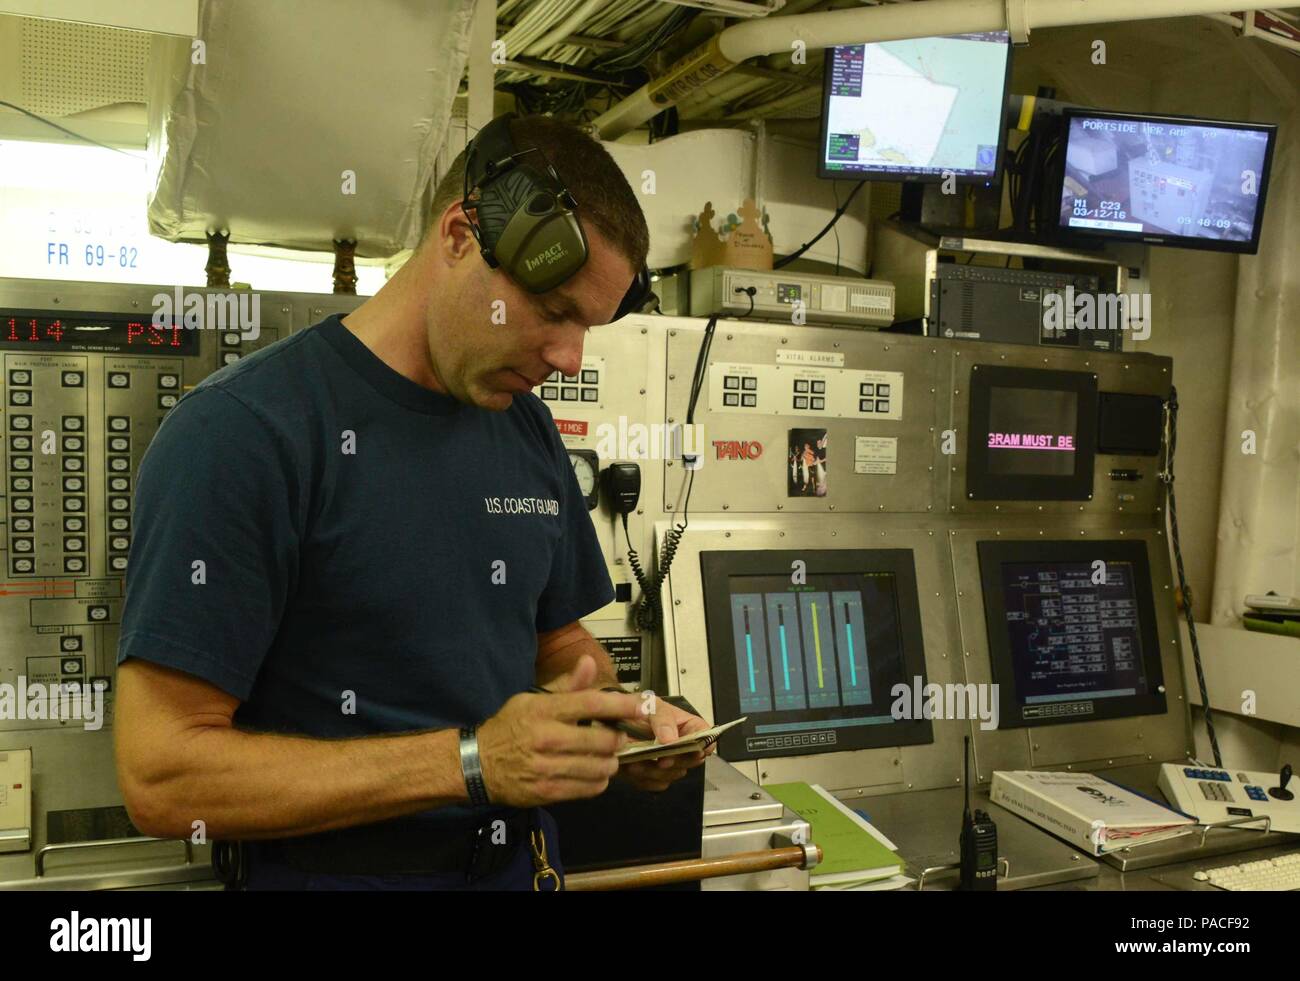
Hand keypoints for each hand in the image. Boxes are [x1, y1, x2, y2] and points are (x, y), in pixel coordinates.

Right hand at [476, 655, 640, 807]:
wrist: (477, 764)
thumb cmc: (509, 727)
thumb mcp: (532, 699)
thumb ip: (566, 685)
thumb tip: (589, 662)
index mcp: (544, 710)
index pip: (591, 703)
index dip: (622, 704)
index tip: (643, 704)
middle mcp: (547, 738)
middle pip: (602, 739)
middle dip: (618, 739)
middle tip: (618, 737)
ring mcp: (548, 767)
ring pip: (600, 767)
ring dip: (611, 762)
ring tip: (607, 756)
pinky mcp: (548, 792)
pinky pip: (589, 788)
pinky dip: (599, 781)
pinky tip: (594, 772)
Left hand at [617, 696, 713, 792]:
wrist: (613, 722)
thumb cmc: (636, 709)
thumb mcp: (650, 704)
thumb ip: (662, 718)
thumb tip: (672, 739)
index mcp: (688, 727)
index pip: (706, 737)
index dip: (704, 745)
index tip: (693, 750)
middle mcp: (683, 747)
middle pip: (691, 761)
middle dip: (675, 761)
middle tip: (660, 759)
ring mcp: (670, 762)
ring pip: (673, 775)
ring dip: (655, 771)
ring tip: (636, 762)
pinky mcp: (655, 776)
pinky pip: (656, 784)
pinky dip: (644, 778)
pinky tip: (632, 767)